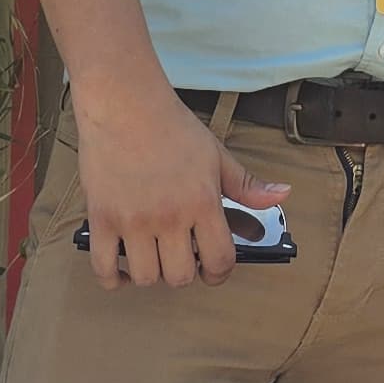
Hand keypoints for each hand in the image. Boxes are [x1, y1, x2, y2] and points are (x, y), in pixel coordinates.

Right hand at [76, 84, 287, 289]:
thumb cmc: (172, 127)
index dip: (220, 273)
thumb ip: (247, 184)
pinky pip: (102, 268)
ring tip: (152, 257)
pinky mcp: (101, 219)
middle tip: (180, 257)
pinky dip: (112, 278)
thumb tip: (281, 195)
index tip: (213, 270)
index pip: (219, 260)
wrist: (126, 103)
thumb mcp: (217, 155)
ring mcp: (133, 221)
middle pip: (180, 276)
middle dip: (185, 272)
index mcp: (202, 203)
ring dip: (152, 274)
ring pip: (145, 277)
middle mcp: (169, 217)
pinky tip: (120, 267)